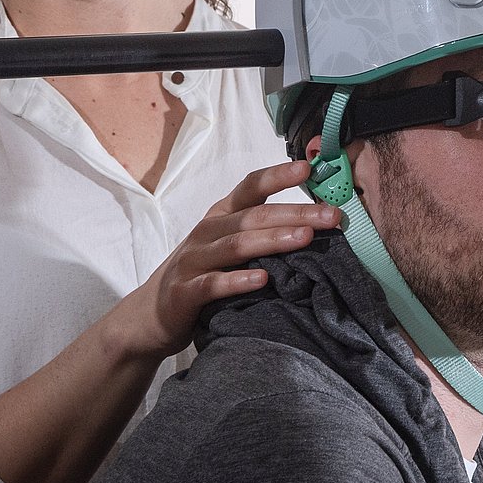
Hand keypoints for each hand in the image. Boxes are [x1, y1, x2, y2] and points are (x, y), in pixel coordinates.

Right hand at [109, 160, 341, 361]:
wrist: (151, 314)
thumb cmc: (202, 273)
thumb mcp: (228, 244)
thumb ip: (261, 230)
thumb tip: (315, 221)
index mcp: (221, 215)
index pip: (250, 187)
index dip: (278, 176)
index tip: (308, 168)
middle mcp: (207, 232)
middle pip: (254, 216)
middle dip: (295, 213)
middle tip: (330, 216)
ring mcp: (194, 260)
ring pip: (237, 246)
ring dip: (272, 240)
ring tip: (303, 238)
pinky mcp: (185, 292)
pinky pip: (213, 284)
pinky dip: (238, 281)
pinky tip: (263, 280)